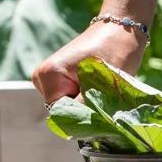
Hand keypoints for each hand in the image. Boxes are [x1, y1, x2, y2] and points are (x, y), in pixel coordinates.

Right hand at [31, 21, 147, 104]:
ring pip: (70, 107)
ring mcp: (49, 78)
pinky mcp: (59, 79)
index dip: (84, 115)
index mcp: (48, 76)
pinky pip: (72, 98)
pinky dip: (87, 97)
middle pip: (64, 112)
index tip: (102, 105)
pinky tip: (97, 84)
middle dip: (86, 108)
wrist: (119, 30)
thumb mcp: (102, 84)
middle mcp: (42, 78)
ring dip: (88, 102)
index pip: (62, 114)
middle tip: (104, 92)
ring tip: (101, 85)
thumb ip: (87, 108)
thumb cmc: (114, 52)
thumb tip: (81, 131)